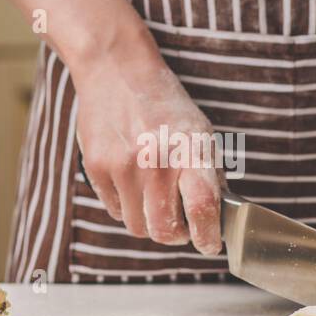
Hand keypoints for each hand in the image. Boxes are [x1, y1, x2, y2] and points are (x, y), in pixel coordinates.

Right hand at [72, 46, 222, 254]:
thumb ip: (208, 175)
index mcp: (190, 151)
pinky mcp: (97, 168)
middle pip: (164, 231)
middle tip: (181, 225)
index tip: (209, 244)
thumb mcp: (199, 132)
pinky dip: (126, 206)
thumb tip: (218, 218)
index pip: (203, 207)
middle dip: (175, 235)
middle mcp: (157, 162)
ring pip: (137, 227)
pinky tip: (131, 181)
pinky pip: (115, 211)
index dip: (207, 236)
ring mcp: (124, 167)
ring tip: (153, 196)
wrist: (117, 71)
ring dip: (148, 221)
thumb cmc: (164, 105)